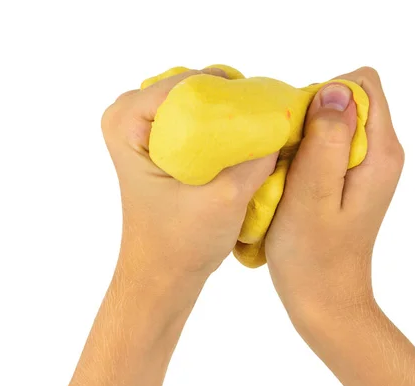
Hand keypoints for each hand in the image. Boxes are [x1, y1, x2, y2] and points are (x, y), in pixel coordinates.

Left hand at [101, 68, 277, 284]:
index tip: (267, 115)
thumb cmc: (181, 243)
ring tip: (260, 139)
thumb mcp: (225, 199)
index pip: (191, 84)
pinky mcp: (161, 139)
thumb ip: (257, 158)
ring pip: (202, 100)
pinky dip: (225, 128)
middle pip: (196, 86)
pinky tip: (246, 146)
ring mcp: (144, 125)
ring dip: (233, 116)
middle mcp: (130, 114)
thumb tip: (287, 121)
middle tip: (267, 127)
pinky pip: (200, 116)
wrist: (163, 273)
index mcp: (127, 121)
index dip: (234, 95)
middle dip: (235, 103)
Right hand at [265, 67, 403, 321]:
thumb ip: (326, 140)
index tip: (299, 134)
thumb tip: (335, 90)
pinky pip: (326, 146)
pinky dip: (303, 155)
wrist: (324, 300)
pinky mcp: (349, 180)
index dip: (324, 96)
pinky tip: (290, 185)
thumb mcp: (312, 195)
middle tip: (288, 159)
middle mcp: (381, 154)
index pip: (361, 84)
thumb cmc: (313, 256)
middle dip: (311, 116)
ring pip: (332, 123)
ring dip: (303, 138)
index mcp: (380, 153)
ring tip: (286, 175)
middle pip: (346, 100)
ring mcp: (367, 168)